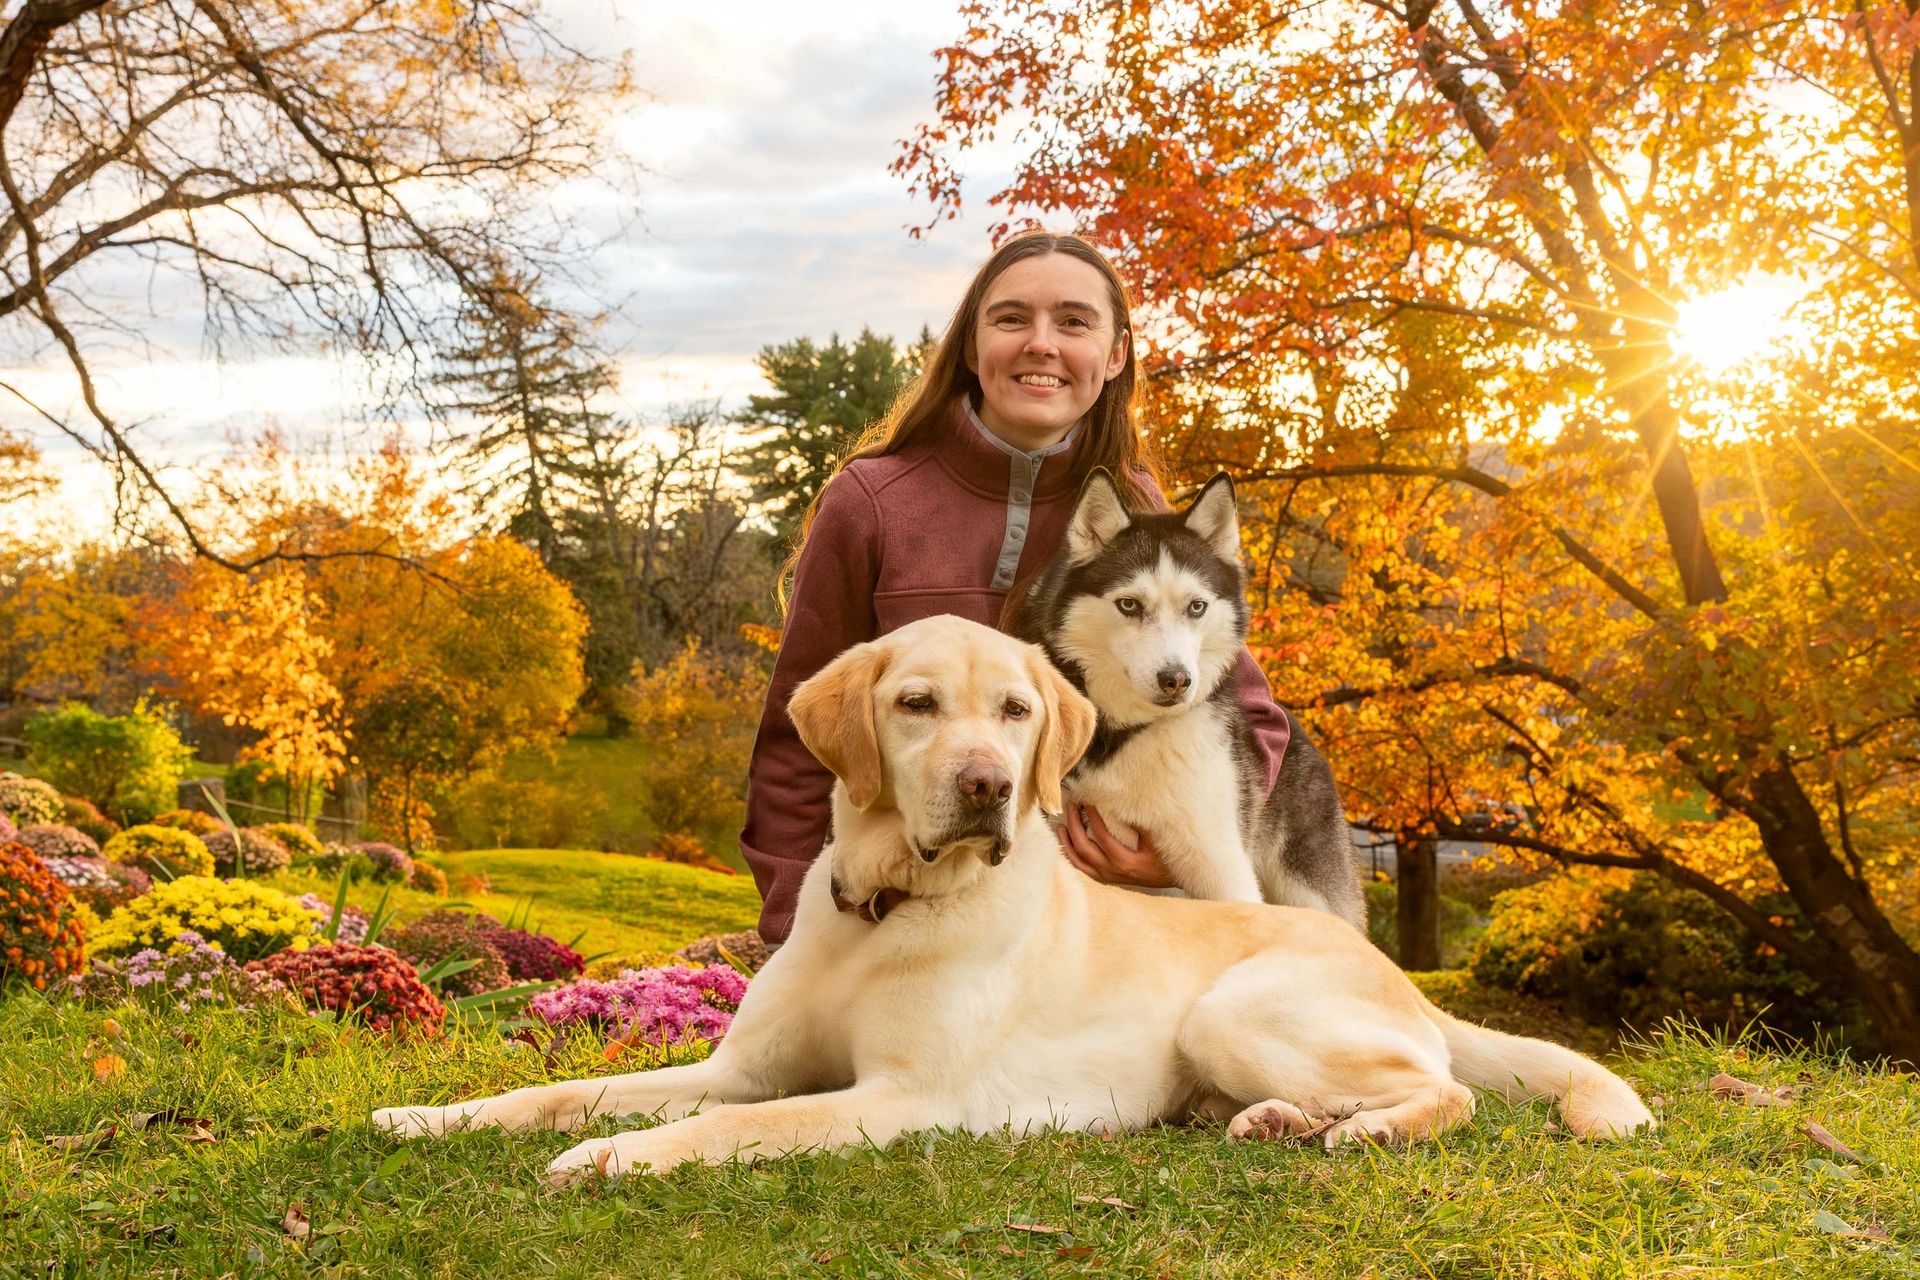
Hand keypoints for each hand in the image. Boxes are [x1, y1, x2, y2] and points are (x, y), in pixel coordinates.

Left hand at [1058, 801, 1175, 888]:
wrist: (1175, 878)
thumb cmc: (1168, 857)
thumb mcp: (1157, 839)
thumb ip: (1140, 821)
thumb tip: (1121, 800)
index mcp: (1124, 861)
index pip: (1101, 834)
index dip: (1092, 815)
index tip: (1088, 799)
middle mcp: (1111, 871)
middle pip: (1083, 847)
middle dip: (1074, 824)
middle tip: (1071, 805)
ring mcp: (1107, 877)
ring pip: (1078, 861)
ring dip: (1066, 842)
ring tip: (1060, 825)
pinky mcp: (1106, 880)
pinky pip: (1082, 869)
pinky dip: (1072, 856)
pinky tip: (1066, 844)